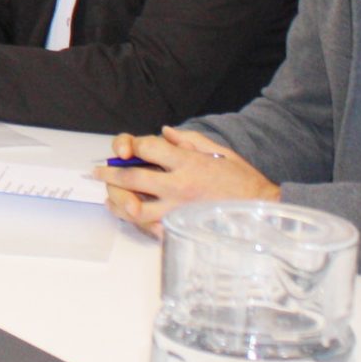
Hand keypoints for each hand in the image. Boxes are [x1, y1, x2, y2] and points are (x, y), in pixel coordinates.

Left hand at [98, 126, 278, 233]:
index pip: (147, 147)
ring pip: (134, 207)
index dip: (132, 144)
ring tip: (109, 197)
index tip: (126, 148)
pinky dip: (137, 222)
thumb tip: (165, 132)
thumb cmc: (241, 180)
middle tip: (97, 172)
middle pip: (131, 177)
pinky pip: (150, 228)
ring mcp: (178, 210)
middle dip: (109, 173)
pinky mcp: (181, 229)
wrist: (263, 211)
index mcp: (187, 163)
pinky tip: (131, 216)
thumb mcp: (218, 151)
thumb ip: (188, 140)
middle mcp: (179, 186)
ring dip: (116, 200)